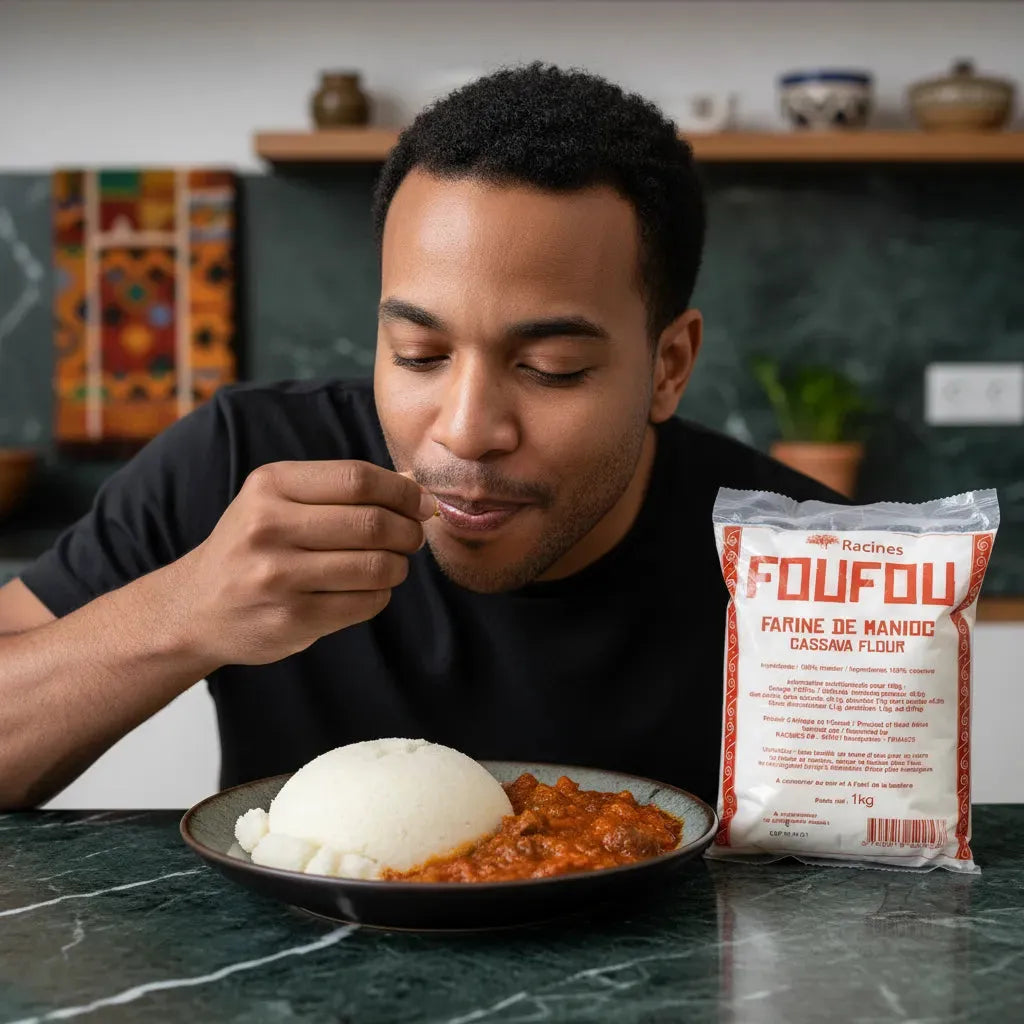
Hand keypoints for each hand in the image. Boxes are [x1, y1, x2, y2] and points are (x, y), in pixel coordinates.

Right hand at [170, 461, 435, 665]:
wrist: (196, 607)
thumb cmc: (253, 545)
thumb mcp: (278, 500)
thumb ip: (340, 489)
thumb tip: (411, 487)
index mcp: (270, 486)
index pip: (357, 479)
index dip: (402, 492)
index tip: (421, 503)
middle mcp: (268, 527)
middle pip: (372, 523)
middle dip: (408, 531)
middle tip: (413, 537)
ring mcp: (278, 576)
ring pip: (376, 566)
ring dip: (398, 566)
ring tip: (392, 564)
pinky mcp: (291, 619)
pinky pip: (365, 603)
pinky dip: (380, 595)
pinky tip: (366, 590)